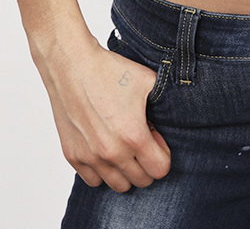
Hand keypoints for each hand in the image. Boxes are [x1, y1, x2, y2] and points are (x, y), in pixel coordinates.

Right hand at [34, 33, 171, 191]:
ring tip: (123, 145)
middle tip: (140, 139)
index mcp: (133, 136)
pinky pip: (94, 180)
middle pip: (141, 181)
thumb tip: (177, 116)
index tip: (155, 138)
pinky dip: (102, 170)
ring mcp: (90, 157)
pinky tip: (104, 148)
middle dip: (146, 163)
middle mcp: (112, 152)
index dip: (163, 153)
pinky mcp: (73, 156)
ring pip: (118, 185)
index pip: (160, 170)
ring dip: (125, 170)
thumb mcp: (148, 80)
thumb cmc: (109, 70)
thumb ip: (165, 103)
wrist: (72, 64)